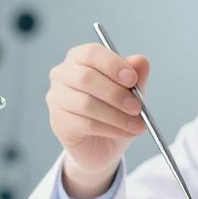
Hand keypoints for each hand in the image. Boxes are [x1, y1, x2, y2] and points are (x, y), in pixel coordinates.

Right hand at [46, 43, 150, 198]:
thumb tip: (141, 61)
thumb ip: (137, 75)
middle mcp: (62, 75)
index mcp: (80, 58)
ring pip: (86, 104)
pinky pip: (84, 124)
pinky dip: (109, 128)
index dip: (112, 64)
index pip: (91, 53)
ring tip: (136, 125)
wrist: (104, 145)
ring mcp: (56, 99)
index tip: (132, 79)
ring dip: (116, 115)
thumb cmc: (115, 111)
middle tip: (137, 108)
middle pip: (86, 78)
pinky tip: (123, 132)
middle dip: (116, 94)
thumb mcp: (132, 92)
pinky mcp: (58, 122)